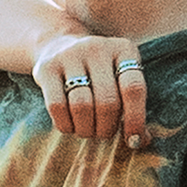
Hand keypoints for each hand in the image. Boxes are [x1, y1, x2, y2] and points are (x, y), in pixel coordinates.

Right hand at [29, 32, 147, 146]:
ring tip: (88, 131)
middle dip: (107, 127)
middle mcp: (97, 48)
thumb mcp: (120, 80)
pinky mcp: (46, 68)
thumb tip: (140, 141)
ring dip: (87, 129)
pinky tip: (70, 126)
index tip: (133, 140)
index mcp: (124, 50)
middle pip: (107, 101)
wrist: (57, 45)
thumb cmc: (99, 74)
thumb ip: (134, 108)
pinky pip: (57, 106)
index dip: (136, 119)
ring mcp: (70, 55)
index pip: (134, 88)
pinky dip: (66, 125)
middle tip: (104, 133)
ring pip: (82, 106)